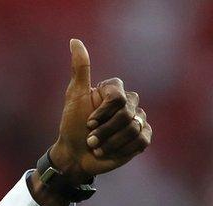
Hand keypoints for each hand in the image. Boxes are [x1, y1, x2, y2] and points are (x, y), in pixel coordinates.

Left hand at [49, 39, 151, 177]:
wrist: (75, 155)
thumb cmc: (72, 125)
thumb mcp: (74, 96)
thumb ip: (80, 68)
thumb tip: (74, 40)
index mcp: (115, 90)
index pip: (118, 97)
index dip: (102, 113)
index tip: (88, 122)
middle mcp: (130, 102)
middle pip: (127, 114)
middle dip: (104, 130)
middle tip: (90, 139)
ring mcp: (138, 119)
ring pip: (133, 129)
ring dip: (110, 142)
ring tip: (96, 147)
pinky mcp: (143, 138)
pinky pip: (141, 140)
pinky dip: (121, 149)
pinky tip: (109, 152)